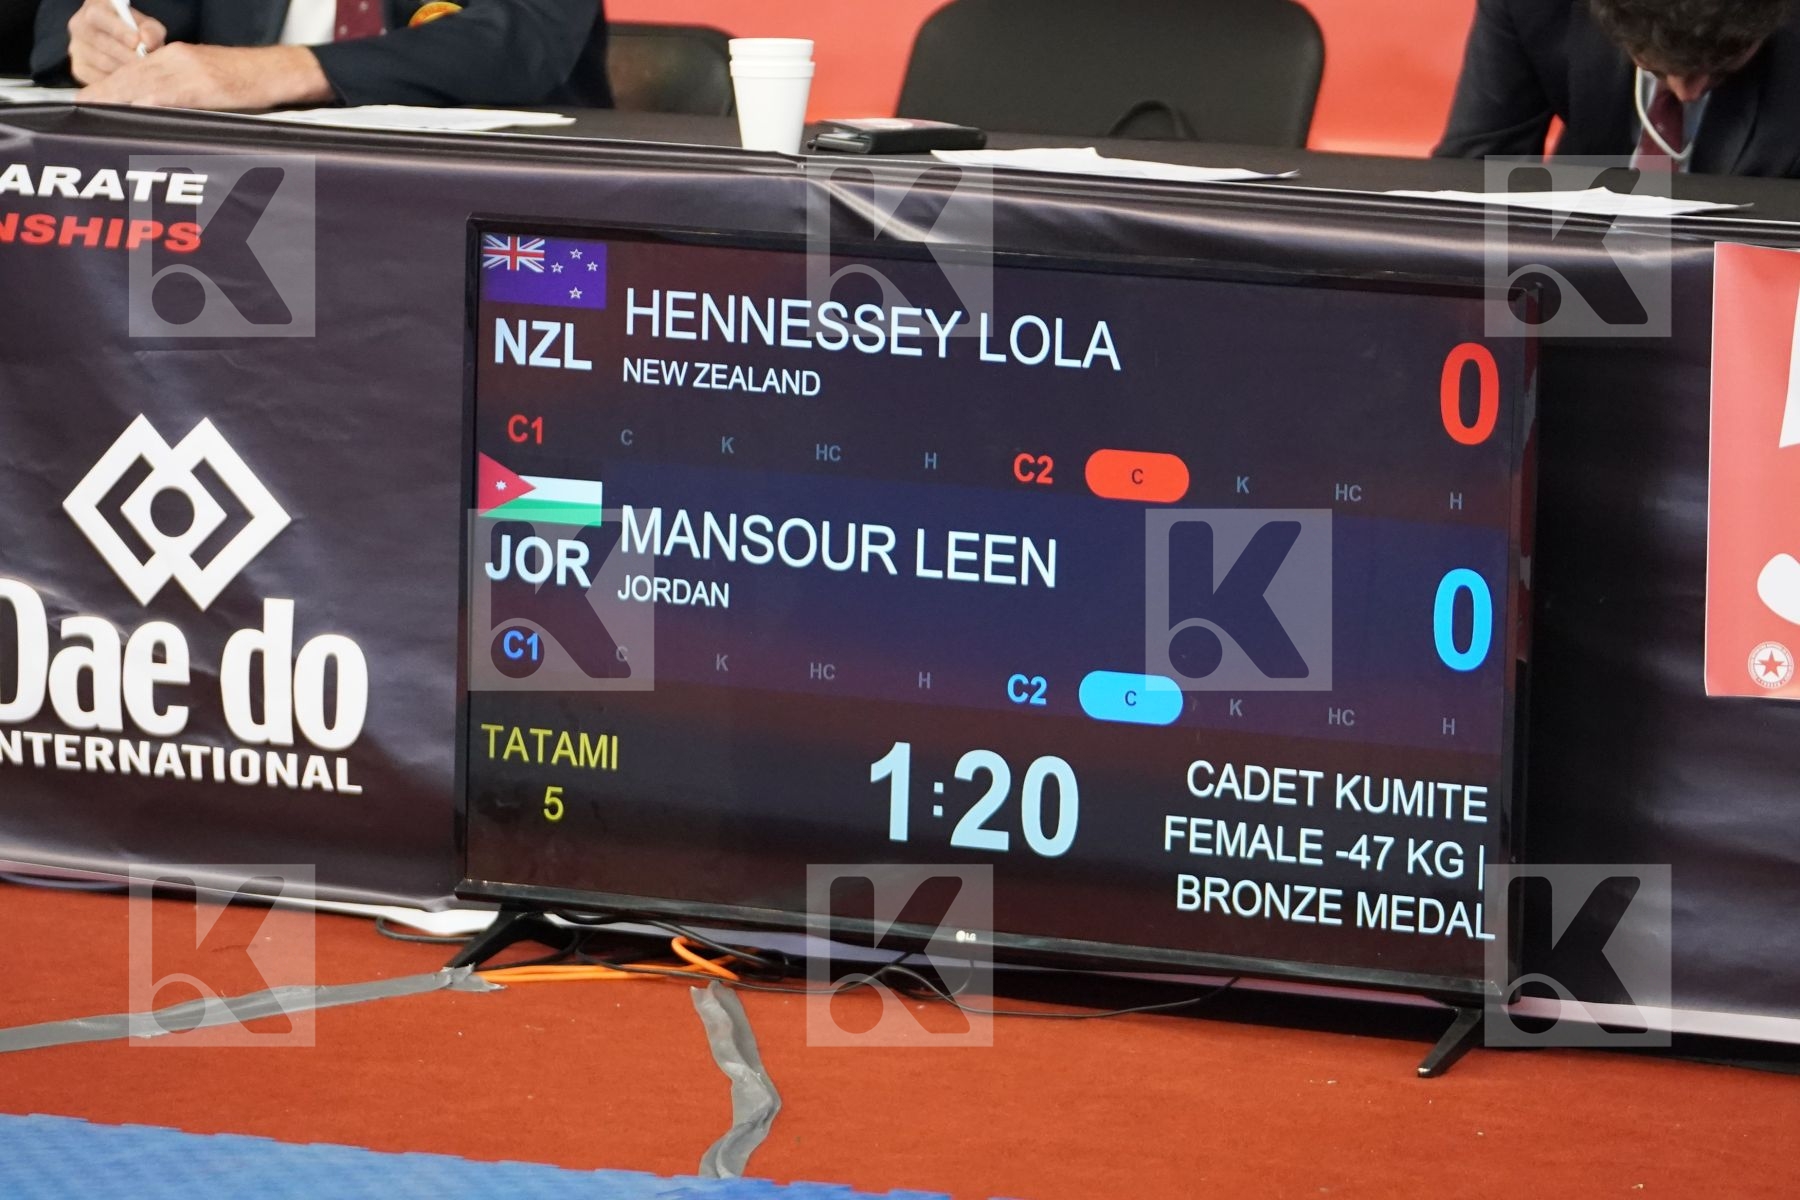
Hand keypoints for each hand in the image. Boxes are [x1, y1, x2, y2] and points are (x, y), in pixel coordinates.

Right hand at [68, 0, 167, 84]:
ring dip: (125, 70)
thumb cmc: (134, 31)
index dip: (117, 30)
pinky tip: (130, 80)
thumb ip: (150, 30)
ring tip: (142, 72)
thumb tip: (147, 42)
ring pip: (101, 62)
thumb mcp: (146, 25)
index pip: (97, 16)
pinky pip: (98, 79)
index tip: (137, 42)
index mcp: (93, 9)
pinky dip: (117, 82)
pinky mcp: (79, 68)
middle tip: (146, 64)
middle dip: (126, 55)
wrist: (124, 44)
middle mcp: (79, 27)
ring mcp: (77, 49)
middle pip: (100, 43)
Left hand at [76, 43, 333, 110]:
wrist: (279, 72)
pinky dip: (145, 104)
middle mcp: (175, 59)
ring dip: (115, 98)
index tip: (90, 101)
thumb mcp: (210, 84)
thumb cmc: (250, 83)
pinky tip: (131, 113)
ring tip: (95, 112)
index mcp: (175, 59)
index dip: (110, 87)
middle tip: (80, 107)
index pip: (134, 72)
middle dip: (104, 93)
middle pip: (130, 76)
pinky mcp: (202, 84)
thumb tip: (161, 115)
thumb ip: (184, 94)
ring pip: (141, 83)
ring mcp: (187, 70)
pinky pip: (166, 94)